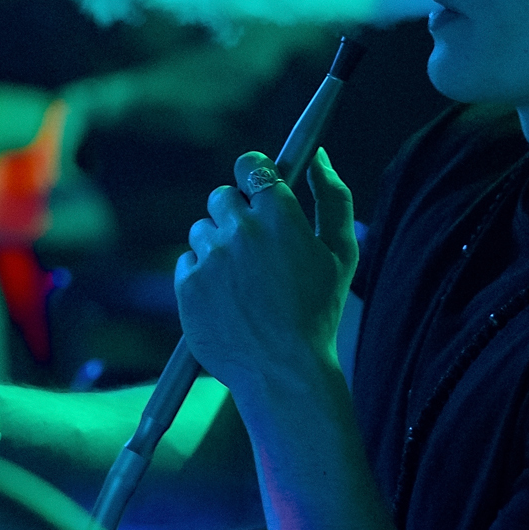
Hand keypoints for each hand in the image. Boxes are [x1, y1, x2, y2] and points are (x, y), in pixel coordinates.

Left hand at [174, 148, 359, 392]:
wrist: (284, 372)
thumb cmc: (319, 312)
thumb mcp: (341, 253)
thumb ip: (334, 198)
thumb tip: (320, 157)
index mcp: (278, 215)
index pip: (251, 165)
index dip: (253, 173)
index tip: (256, 187)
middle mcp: (240, 229)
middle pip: (222, 196)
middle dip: (235, 215)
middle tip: (254, 249)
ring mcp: (210, 256)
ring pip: (202, 230)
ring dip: (217, 247)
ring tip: (243, 283)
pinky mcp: (187, 283)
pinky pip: (187, 262)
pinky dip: (202, 276)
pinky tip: (226, 300)